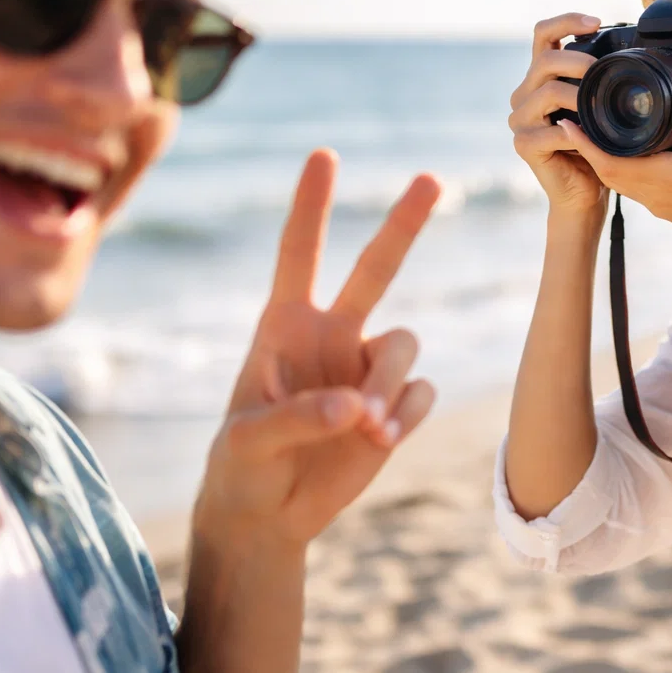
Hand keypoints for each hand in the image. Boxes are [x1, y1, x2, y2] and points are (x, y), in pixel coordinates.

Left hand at [193, 149, 441, 551]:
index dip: (312, 206)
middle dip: (403, 223)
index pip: (301, 254)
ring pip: (404, 346)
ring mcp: (367, 370)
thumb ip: (298, 417)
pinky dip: (406, 416)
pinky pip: (422, 391)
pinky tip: (377, 442)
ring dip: (391, 384)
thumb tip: (358, 406)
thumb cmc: (240, 467)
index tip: (323, 156)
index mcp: (284, 327)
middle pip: (375, 269)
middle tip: (430, 178)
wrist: (267, 515)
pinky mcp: (396, 407)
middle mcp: (332, 336)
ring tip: (368, 429)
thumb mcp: (247, 442)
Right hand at [509, 12, 609, 218]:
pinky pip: (551, 131)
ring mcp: (520, 121)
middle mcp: (524, 95)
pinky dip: (576, 133)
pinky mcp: (524, 145)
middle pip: (544, 61)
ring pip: (547, 93)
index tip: (596, 22)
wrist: (585, 194)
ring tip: (600, 108)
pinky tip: (590, 138)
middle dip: (578, 62)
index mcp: (540, 79)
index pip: (543, 35)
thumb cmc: (596, 149)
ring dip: (579, 97)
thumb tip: (630, 49)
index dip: (566, 21)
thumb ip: (599, 80)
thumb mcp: (600, 106)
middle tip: (603, 72)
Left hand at [556, 70, 671, 267]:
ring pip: (615, 179)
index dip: (586, 143)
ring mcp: (657, 203)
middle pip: (605, 170)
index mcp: (668, 177)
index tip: (568, 122)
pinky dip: (616, 167)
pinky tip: (620, 151)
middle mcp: (655, 193)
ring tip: (587, 129)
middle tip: (571, 116)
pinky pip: (629, 186)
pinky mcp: (663, 207)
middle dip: (585, 146)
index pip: (613, 161)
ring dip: (598, 157)